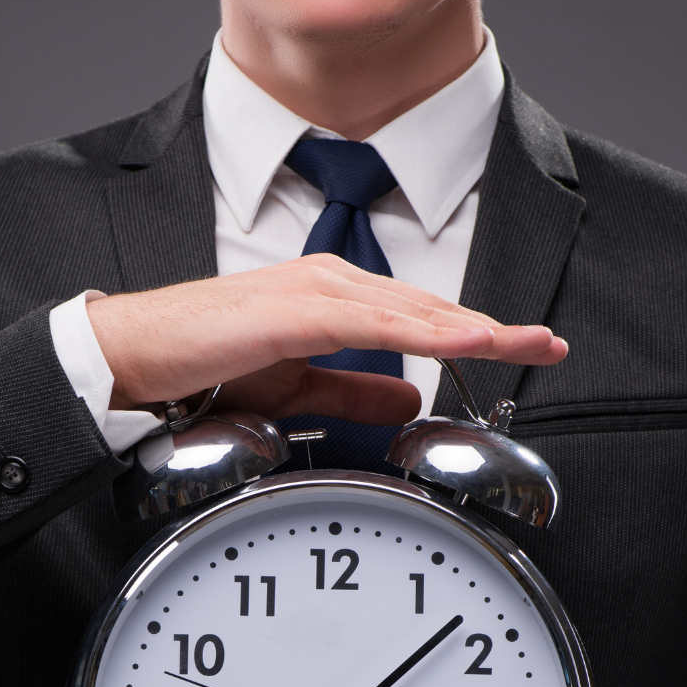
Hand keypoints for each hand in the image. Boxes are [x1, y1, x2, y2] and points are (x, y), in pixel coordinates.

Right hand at [87, 253, 567, 420]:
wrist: (138, 354)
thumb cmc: (207, 366)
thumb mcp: (298, 389)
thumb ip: (354, 392)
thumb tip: (410, 400)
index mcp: (332, 302)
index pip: (418, 319)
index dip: (473, 334)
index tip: (522, 350)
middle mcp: (331, 286)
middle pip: (429, 307)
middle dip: (493, 327)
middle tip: (548, 345)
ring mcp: (313, 291)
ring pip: (410, 310)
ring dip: (471, 327)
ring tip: (524, 342)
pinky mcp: (294, 310)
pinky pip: (371, 323)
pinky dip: (422, 332)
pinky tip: (462, 343)